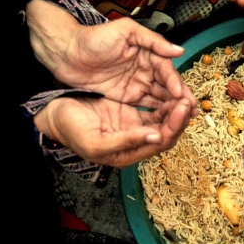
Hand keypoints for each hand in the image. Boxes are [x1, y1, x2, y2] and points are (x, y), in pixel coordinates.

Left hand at [26, 0, 197, 114]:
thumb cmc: (93, 37)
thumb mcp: (125, 32)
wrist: (65, 52)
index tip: (181, 96)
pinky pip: (146, 107)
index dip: (175, 83)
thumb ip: (152, 41)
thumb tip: (179, 50)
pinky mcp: (127, 97)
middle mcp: (146, 70)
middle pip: (168, 87)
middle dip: (180, 100)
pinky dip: (157, 115)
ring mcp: (137, 85)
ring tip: (183, 121)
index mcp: (149, 53)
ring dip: (172, 109)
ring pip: (160, 98)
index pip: (167, 70)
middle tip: (190, 113)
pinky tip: (166, 124)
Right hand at [33, 95, 191, 167]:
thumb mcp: (96, 141)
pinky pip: (155, 108)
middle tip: (189, 98)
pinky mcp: (131, 112)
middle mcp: (137, 142)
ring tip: (185, 93)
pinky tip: (172, 90)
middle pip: (168, 131)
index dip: (175, 126)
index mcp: (129, 154)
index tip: (183, 107)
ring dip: (175, 108)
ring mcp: (135, 127)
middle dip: (180, 116)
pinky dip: (165, 100)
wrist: (54, 114)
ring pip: (164, 119)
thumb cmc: (70, 129)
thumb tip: (156, 138)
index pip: (162, 142)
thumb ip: (126, 141)